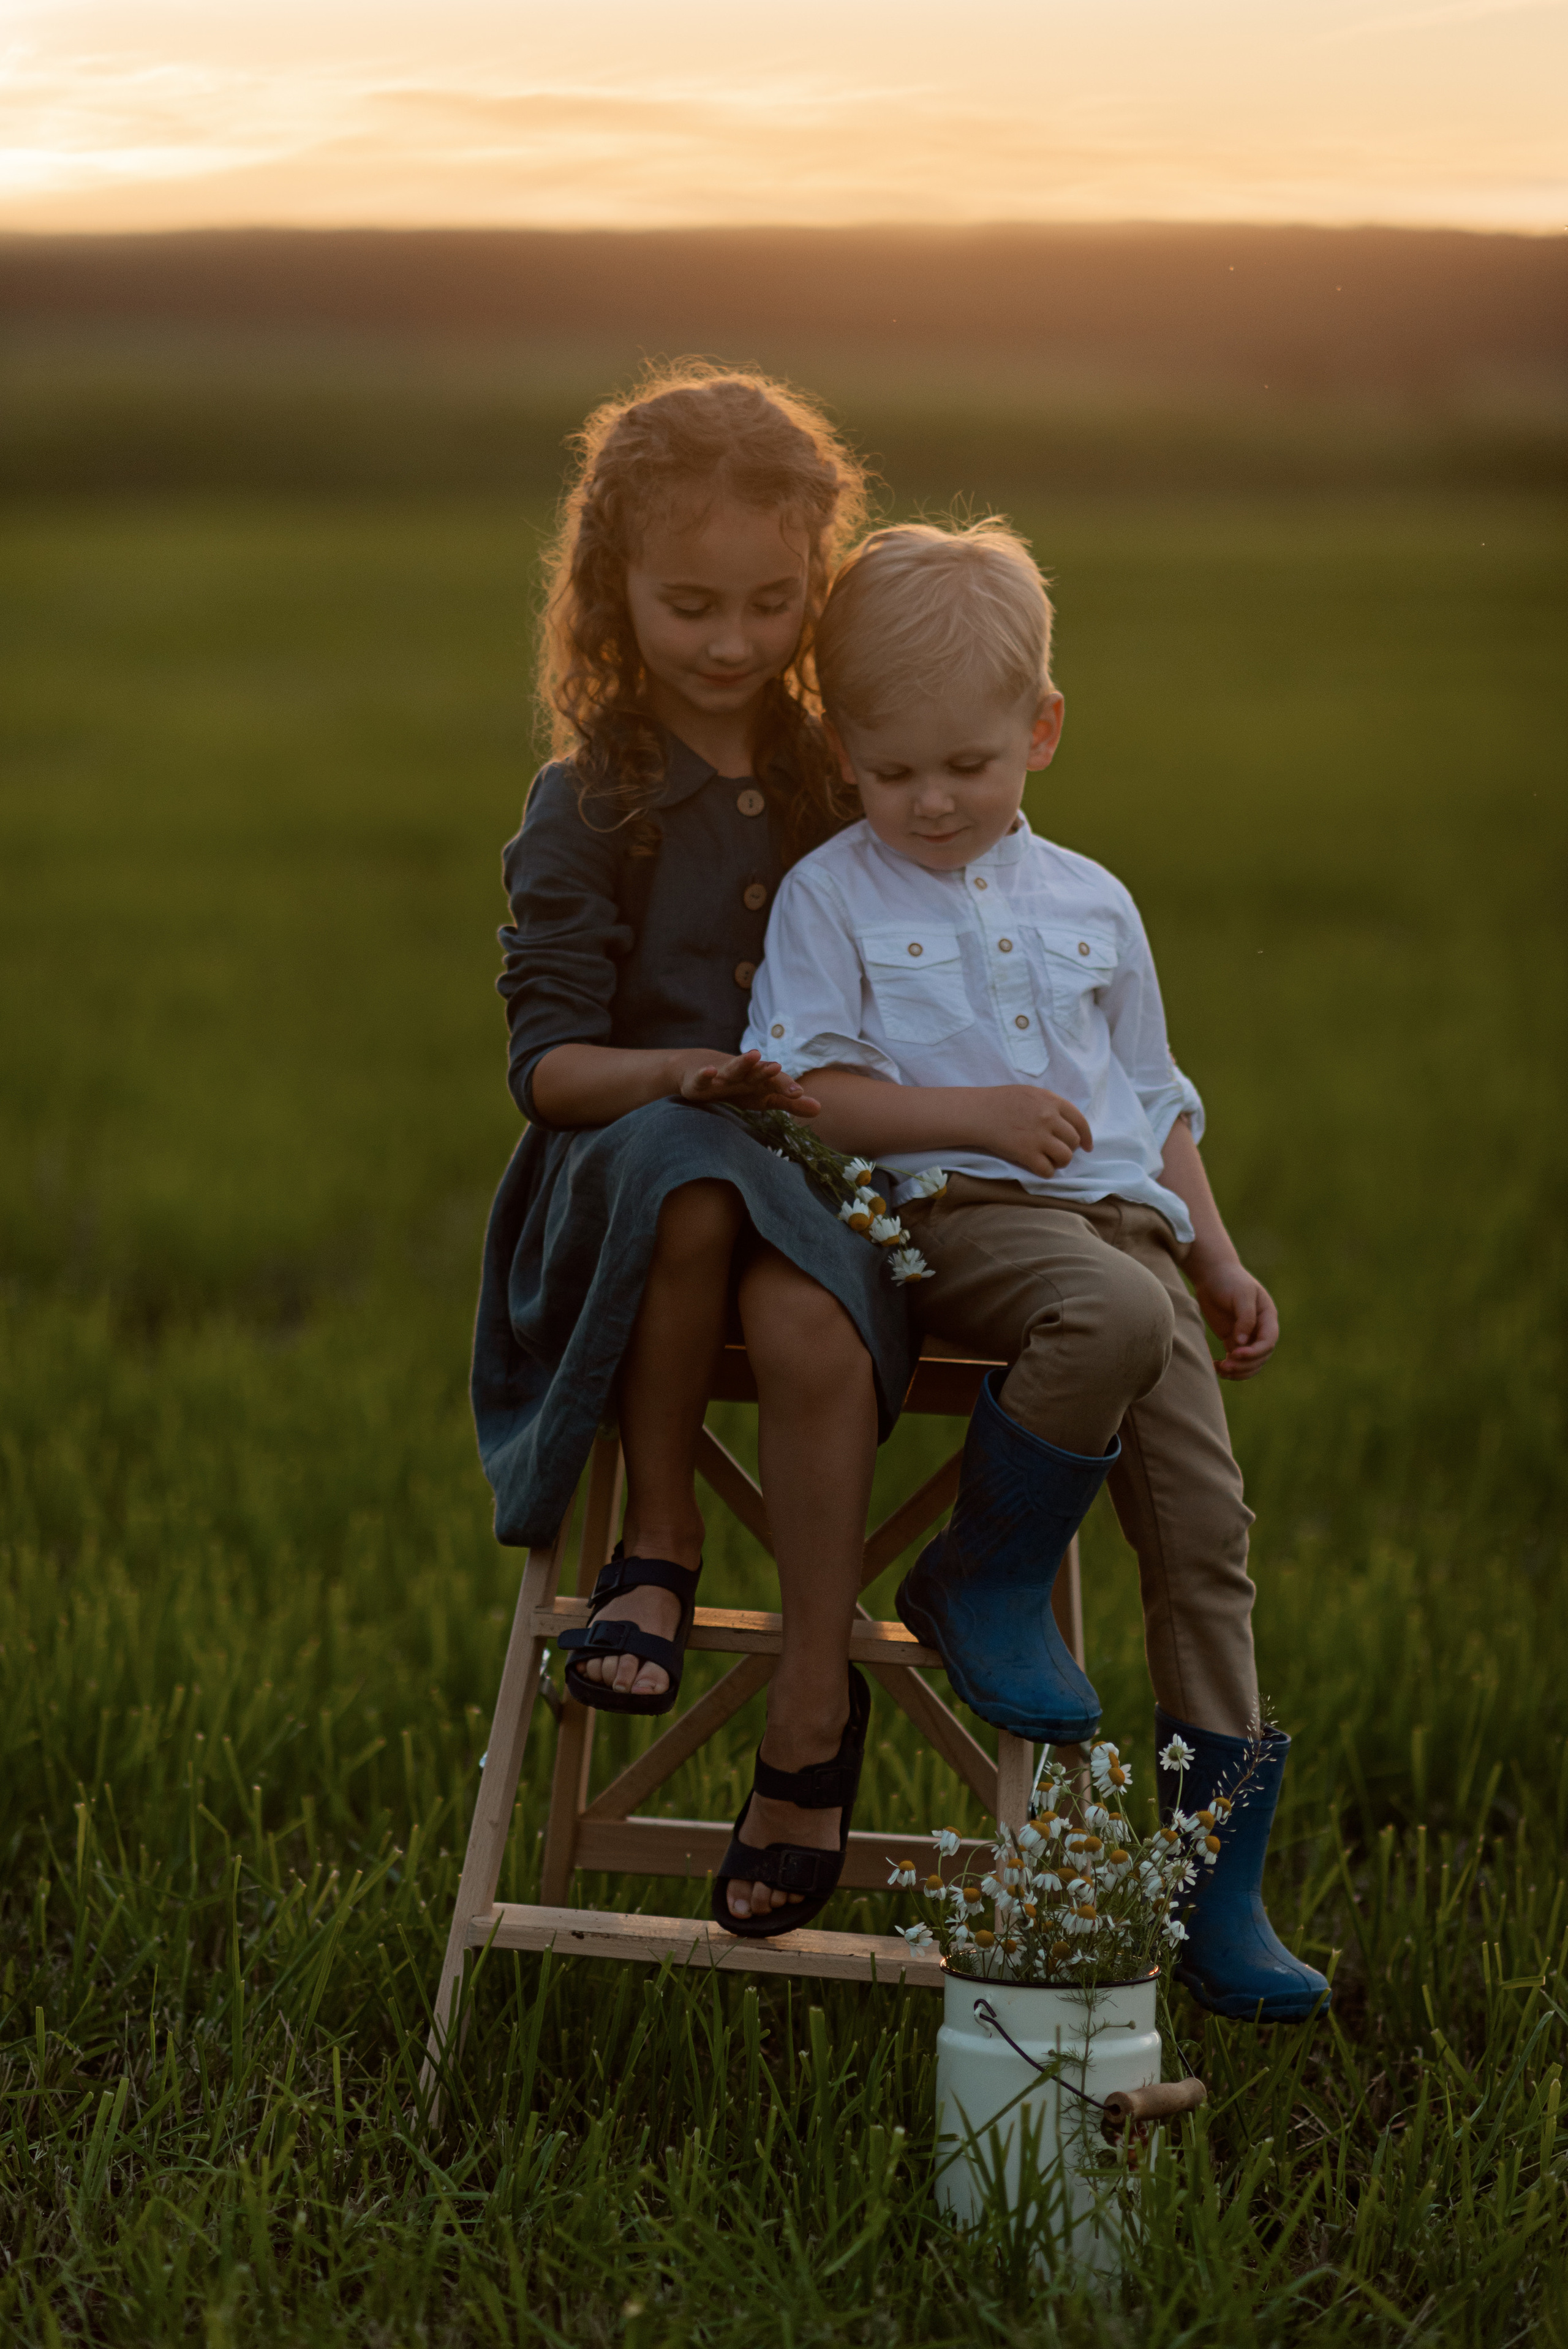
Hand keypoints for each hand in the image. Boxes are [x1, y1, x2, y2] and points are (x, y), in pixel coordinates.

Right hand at [677, 1048, 820, 1118]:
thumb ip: (789, 1103)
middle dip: (767, 1070)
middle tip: (778, 1067)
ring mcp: (721, 1077)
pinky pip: (703, 1079)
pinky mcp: (699, 1082)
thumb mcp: (764, 1097)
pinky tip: (710, 1071)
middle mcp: (743, 1075)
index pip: (776, 1082)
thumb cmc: (739, 1085)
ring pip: (733, 1069)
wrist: (701, 1070)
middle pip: (757, 1072)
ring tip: (754, 1054)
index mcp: (759, 1080)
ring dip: (743, 1062)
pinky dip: (705, 1074)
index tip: (798, 1093)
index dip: (786, 1087)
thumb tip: (820, 1109)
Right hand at [978, 1085, 1092, 1177]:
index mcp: (1052, 1102)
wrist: (978, 1113)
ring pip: (1065, 1157)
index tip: (1086, 1146)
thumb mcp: (1031, 1093)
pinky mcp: (1026, 1154)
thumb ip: (1051, 1105)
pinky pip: (1048, 1170)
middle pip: (1074, 1141)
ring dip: (1060, 1162)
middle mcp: (1049, 1119)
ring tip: (1049, 1159)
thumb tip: (1067, 1123)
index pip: (1080, 1121)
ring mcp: (1039, 1137)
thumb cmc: (1001, 1101)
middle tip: (1058, 1151)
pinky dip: (1046, 1172)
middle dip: (1069, 1149)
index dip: (1086, 1136)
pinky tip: (1038, 1167)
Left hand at [1190, 1258, 1277, 1379]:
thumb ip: (1245, 1317)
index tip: (1235, 1353)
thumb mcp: (1241, 1294)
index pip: (1268, 1342)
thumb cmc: (1229, 1280)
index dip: (1254, 1352)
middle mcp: (1260, 1329)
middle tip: (1225, 1365)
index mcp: (1267, 1317)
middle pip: (1260, 1356)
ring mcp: (1247, 1336)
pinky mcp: (1233, 1340)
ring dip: (1238, 1371)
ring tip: (1221, 1370)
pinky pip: (1236, 1360)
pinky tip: (1216, 1366)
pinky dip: (1229, 1368)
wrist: (1212, 1274)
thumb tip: (1242, 1342)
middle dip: (1245, 1364)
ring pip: (1250, 1363)